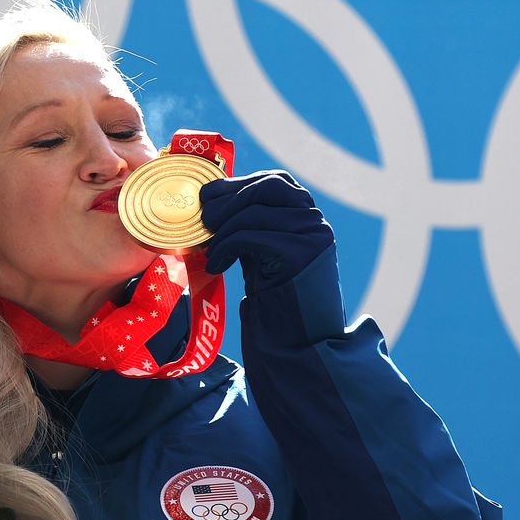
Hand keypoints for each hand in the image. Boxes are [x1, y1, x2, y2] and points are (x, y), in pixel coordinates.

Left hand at [199, 170, 334, 293]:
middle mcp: (314, 221)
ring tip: (210, 250)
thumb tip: (212, 200)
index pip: (273, 181)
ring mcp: (311, 236)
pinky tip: (216, 265)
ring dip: (223, 229)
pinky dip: (225, 248)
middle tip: (204, 220)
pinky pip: (251, 237)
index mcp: (308, 214)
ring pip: (254, 213)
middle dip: (228, 200)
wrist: (299, 339)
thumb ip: (249, 224)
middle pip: (266, 189)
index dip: (237, 184)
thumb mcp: (262, 250)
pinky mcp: (300, 255)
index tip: (208, 196)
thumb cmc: (276, 295)